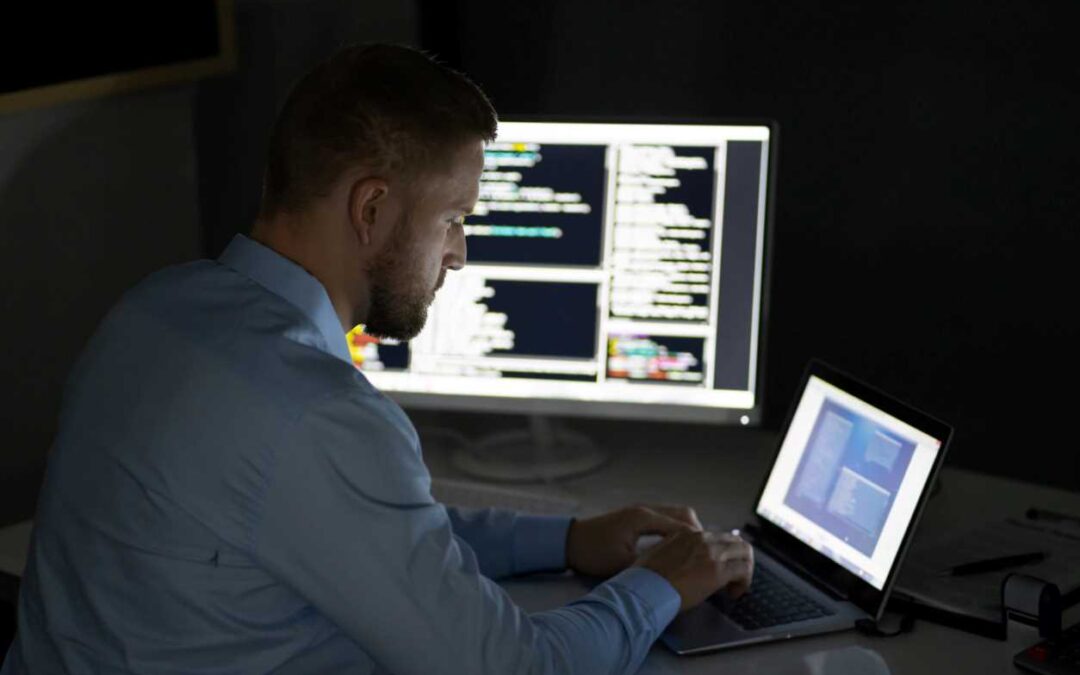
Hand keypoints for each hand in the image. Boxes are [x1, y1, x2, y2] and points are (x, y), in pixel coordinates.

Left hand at [565, 504, 702, 577]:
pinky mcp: (636, 518)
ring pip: (676, 515)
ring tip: (696, 552)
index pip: (683, 526)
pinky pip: (666, 519)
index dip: (700, 542)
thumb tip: (674, 572)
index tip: (711, 557)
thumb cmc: (592, 552)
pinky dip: (677, 530)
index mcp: (644, 518)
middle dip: (699, 533)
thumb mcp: (622, 564)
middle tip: (706, 554)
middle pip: (684, 514)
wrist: (568, 541)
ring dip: (688, 531)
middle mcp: (645, 510)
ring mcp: (641, 512)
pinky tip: (678, 548)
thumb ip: (649, 565)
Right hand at [633, 530, 753, 612]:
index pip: (718, 537)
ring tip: (737, 585)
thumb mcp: (658, 554)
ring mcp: (711, 553)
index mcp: (687, 534)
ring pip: (745, 552)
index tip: (720, 568)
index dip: (723, 554)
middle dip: (740, 559)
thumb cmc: (647, 579)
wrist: (646, 589)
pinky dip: (744, 582)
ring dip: (745, 569)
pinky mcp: (718, 571)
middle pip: (736, 541)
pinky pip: (744, 571)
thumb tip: (685, 562)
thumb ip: (675, 551)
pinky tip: (735, 593)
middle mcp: (701, 538)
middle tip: (735, 576)